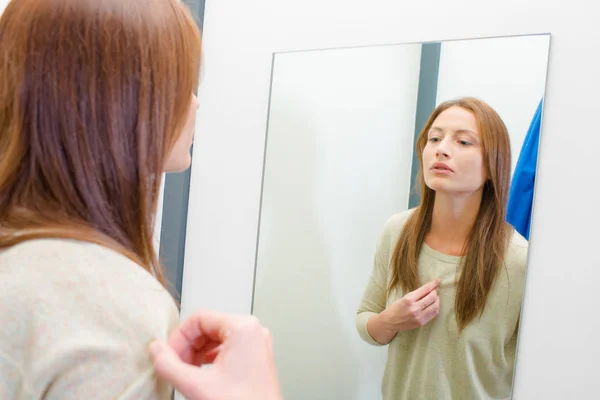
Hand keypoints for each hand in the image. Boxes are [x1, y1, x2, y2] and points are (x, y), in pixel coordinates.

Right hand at [149, 310, 281, 399]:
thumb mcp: (196, 386)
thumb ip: (169, 365)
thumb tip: (155, 349)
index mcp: (243, 328)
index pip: (199, 319)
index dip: (179, 338)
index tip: (167, 356)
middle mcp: (253, 331)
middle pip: (207, 327)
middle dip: (187, 347)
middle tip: (175, 367)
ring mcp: (256, 344)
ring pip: (215, 338)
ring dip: (196, 354)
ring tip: (186, 373)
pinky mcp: (256, 356)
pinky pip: (227, 348)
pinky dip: (209, 360)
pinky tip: (201, 375)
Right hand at [381, 279, 440, 332]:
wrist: (390, 322)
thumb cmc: (395, 307)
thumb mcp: (404, 297)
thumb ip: (417, 295)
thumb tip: (430, 289)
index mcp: (409, 299)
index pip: (425, 289)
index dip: (433, 284)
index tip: (438, 280)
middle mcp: (414, 308)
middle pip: (432, 298)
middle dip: (436, 292)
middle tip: (436, 289)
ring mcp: (419, 316)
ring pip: (435, 307)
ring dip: (437, 300)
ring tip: (435, 297)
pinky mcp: (421, 323)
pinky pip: (433, 314)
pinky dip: (436, 308)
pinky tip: (434, 305)